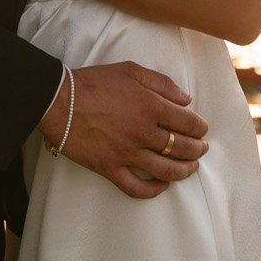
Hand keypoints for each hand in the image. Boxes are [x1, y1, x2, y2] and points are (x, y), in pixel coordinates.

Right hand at [42, 63, 208, 199]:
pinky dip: (153, 190)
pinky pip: (137, 188)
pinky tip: (162, 185)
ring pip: (166, 170)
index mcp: (151, 106)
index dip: (200, 127)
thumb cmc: (94, 82)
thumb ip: (162, 83)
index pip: (188, 122)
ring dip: (184, 171)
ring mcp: (127, 153)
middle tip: (201, 149)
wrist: (58, 100)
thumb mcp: (130, 70)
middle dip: (197, 149)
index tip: (201, 129)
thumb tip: (186, 100)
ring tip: (191, 168)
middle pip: (182, 148)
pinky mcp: (110, 168)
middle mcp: (143, 132)